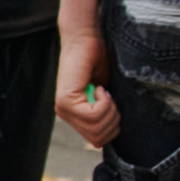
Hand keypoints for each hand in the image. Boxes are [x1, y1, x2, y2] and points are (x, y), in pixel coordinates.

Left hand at [55, 27, 119, 146]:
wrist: (87, 40)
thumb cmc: (99, 62)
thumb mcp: (106, 94)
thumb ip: (106, 113)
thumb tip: (116, 133)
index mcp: (74, 116)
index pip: (98, 140)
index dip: (113, 126)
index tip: (112, 103)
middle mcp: (66, 115)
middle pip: (99, 138)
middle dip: (113, 120)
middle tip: (110, 97)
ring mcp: (64, 109)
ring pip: (97, 128)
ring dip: (110, 110)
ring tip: (105, 91)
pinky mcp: (66, 100)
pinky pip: (94, 115)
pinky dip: (105, 102)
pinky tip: (100, 87)